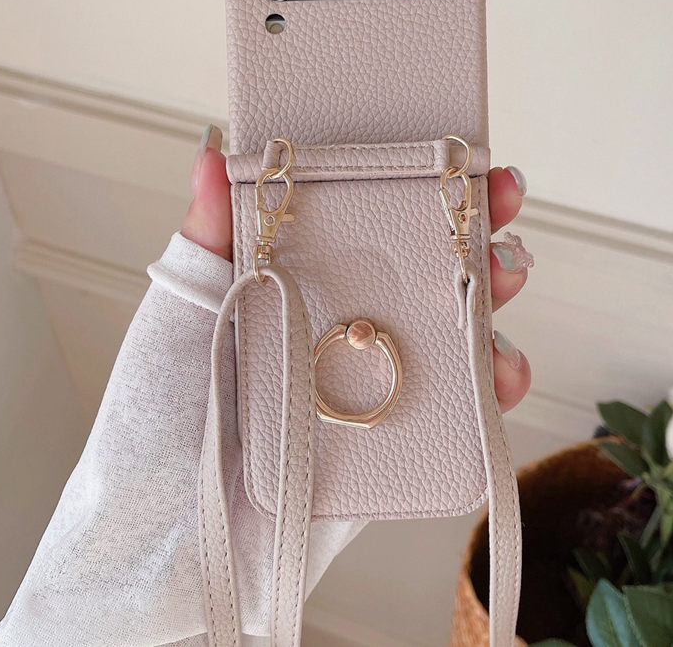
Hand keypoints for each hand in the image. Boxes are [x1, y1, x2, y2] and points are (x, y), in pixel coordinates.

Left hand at [182, 126, 531, 412]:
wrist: (178, 516)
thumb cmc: (172, 403)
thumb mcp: (188, 304)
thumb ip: (209, 236)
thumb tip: (211, 156)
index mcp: (319, 282)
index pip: (387, 225)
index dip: (432, 191)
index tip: (467, 160)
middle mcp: (360, 323)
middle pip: (438, 269)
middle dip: (481, 231)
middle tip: (500, 205)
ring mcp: (387, 378)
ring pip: (464, 330)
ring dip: (496, 301)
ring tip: (499, 281)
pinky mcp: (404, 436)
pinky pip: (467, 406)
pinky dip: (497, 385)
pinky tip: (498, 373)